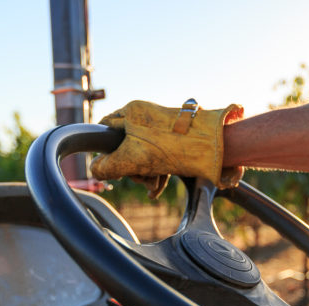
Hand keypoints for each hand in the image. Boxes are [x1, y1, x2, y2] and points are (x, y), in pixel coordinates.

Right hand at [91, 99, 243, 197]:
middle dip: (129, 168)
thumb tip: (94, 170)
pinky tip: (157, 190)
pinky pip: (158, 159)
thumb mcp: (131, 159)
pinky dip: (157, 175)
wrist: (214, 147)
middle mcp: (146, 118)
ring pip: (142, 155)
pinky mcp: (175, 144)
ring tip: (152, 185)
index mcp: (132, 112)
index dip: (104, 148)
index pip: (105, 128)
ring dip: (144, 175)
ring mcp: (161, 131)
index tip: (106, 164)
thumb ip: (107, 166)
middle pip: (124, 145)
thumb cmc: (170, 149)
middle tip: (139, 177)